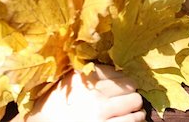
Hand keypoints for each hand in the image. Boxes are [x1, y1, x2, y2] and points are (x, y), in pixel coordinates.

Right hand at [26, 65, 144, 121]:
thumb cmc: (51, 104)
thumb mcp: (65, 82)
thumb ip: (84, 75)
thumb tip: (107, 70)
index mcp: (83, 79)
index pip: (113, 72)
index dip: (121, 77)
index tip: (122, 81)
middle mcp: (94, 94)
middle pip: (128, 87)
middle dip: (131, 91)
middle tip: (130, 94)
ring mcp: (101, 114)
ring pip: (134, 105)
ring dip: (136, 107)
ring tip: (135, 109)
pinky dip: (135, 120)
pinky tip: (133, 119)